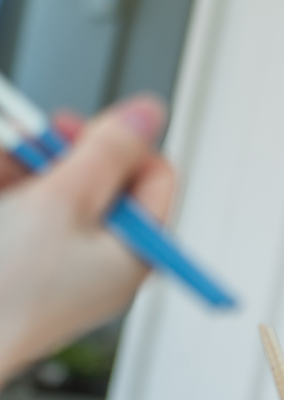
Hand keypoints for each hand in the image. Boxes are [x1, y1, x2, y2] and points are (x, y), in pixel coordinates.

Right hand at [0, 97, 175, 380]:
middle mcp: (102, 261)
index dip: (120, 143)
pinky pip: (20, 211)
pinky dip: (5, 189)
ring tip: (5, 162)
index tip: (77, 129)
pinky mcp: (17, 262)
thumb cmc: (8, 285)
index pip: (153, 177)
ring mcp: (57, 264)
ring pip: (50, 191)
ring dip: (23, 166)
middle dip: (57, 152)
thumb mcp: (64, 202)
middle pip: (97, 180)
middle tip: (26, 137)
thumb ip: (107, 152)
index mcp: (134, 253)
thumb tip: (151, 114)